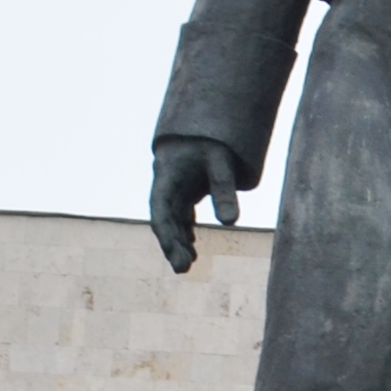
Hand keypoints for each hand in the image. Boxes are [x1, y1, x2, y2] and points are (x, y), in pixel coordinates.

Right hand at [148, 136, 243, 273]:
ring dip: (178, 240)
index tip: (173, 254)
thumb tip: (231, 223)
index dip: (166, 233)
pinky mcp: (186, 188)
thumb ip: (224, 189)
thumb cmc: (213, 136)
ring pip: (172, 218)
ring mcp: (175, 186)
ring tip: (188, 263)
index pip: (160, 208)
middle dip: (172, 244)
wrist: (209, 122)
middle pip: (165, 218)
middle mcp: (166, 182)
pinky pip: (181, 213)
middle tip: (183, 268)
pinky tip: (191, 247)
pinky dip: (185, 230)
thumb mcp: (221, 160)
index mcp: (167, 173)